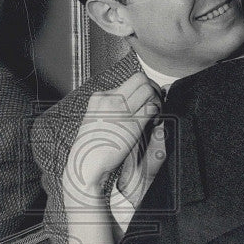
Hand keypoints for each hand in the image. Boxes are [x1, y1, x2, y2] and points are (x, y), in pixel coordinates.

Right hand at [63, 72, 161, 203]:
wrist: (85, 165)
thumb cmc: (90, 148)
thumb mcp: (94, 120)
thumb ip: (108, 109)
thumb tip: (127, 104)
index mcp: (100, 97)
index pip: (128, 81)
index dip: (141, 90)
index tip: (143, 101)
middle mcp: (110, 99)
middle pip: (140, 78)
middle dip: (152, 88)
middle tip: (154, 102)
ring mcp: (121, 110)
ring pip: (148, 90)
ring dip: (156, 100)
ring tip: (154, 114)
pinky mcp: (131, 124)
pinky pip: (151, 108)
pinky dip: (157, 113)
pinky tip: (154, 122)